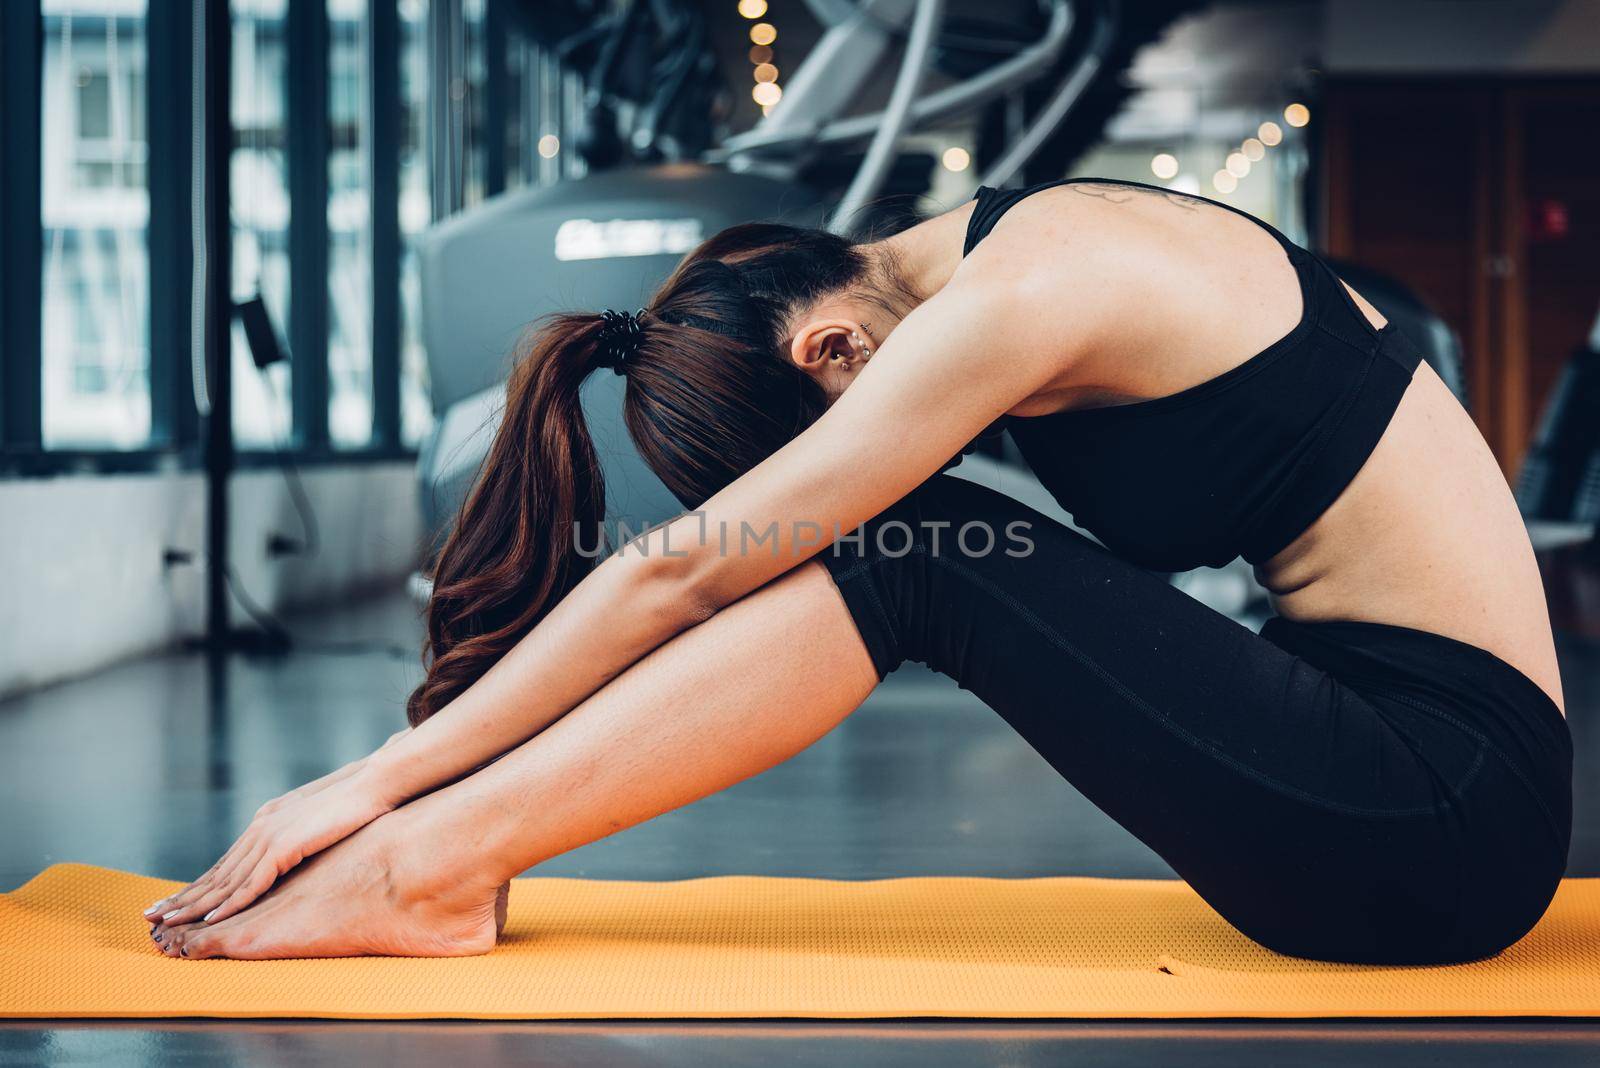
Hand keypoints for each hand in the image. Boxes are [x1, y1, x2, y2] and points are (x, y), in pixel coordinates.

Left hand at [143, 731, 407, 927]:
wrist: (373, 784)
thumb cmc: (354, 803)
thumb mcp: (317, 822)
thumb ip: (297, 839)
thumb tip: (293, 857)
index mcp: (266, 821)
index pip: (226, 862)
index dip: (198, 885)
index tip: (175, 902)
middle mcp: (260, 828)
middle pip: (215, 872)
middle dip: (183, 897)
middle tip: (153, 916)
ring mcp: (269, 837)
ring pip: (224, 880)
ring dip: (194, 904)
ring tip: (168, 923)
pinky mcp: (283, 847)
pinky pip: (251, 883)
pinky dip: (228, 903)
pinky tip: (210, 918)